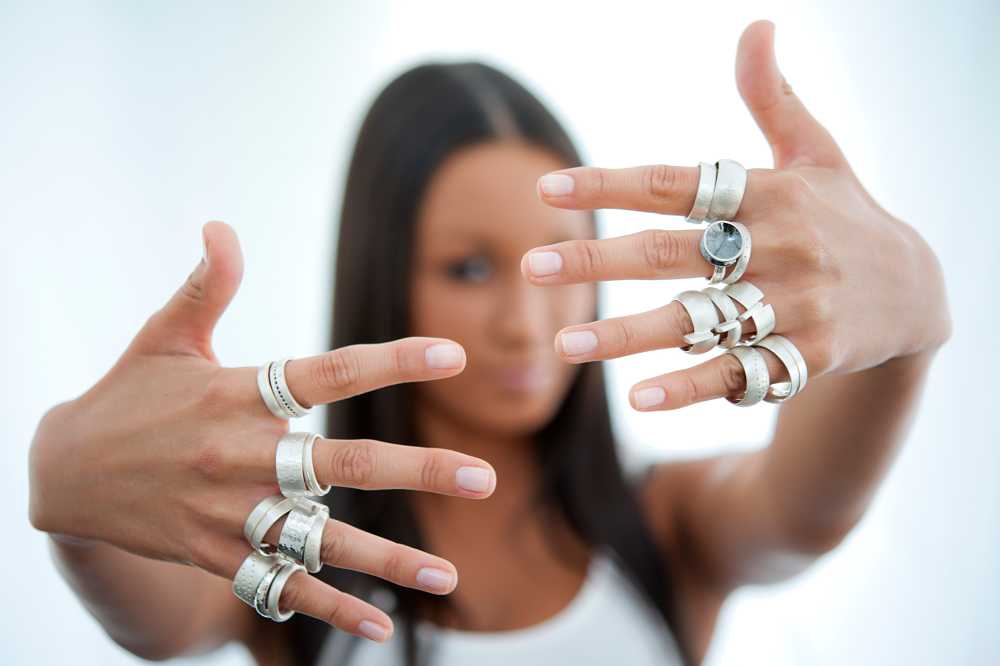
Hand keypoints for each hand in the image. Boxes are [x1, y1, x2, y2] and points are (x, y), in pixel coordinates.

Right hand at [28, 221, 495, 640]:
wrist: (63, 474)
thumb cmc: (128, 395)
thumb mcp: (163, 335)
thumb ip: (206, 285)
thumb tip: (220, 224)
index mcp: (237, 393)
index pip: (329, 370)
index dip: (393, 361)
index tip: (453, 355)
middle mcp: (239, 455)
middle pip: (343, 461)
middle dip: (418, 468)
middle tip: (484, 476)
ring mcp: (228, 513)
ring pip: (321, 538)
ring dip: (388, 558)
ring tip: (446, 575)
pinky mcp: (215, 555)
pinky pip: (280, 586)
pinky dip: (329, 609)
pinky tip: (380, 625)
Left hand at [519, 19, 950, 410]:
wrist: (917, 292)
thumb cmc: (845, 214)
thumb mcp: (817, 152)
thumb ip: (771, 99)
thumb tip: (755, 25)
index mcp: (770, 192)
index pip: (677, 184)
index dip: (611, 184)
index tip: (547, 189)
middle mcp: (779, 246)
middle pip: (672, 252)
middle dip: (599, 260)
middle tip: (532, 266)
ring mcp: (793, 304)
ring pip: (697, 320)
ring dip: (628, 335)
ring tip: (565, 344)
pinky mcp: (806, 355)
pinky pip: (740, 373)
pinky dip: (690, 386)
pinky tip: (639, 399)